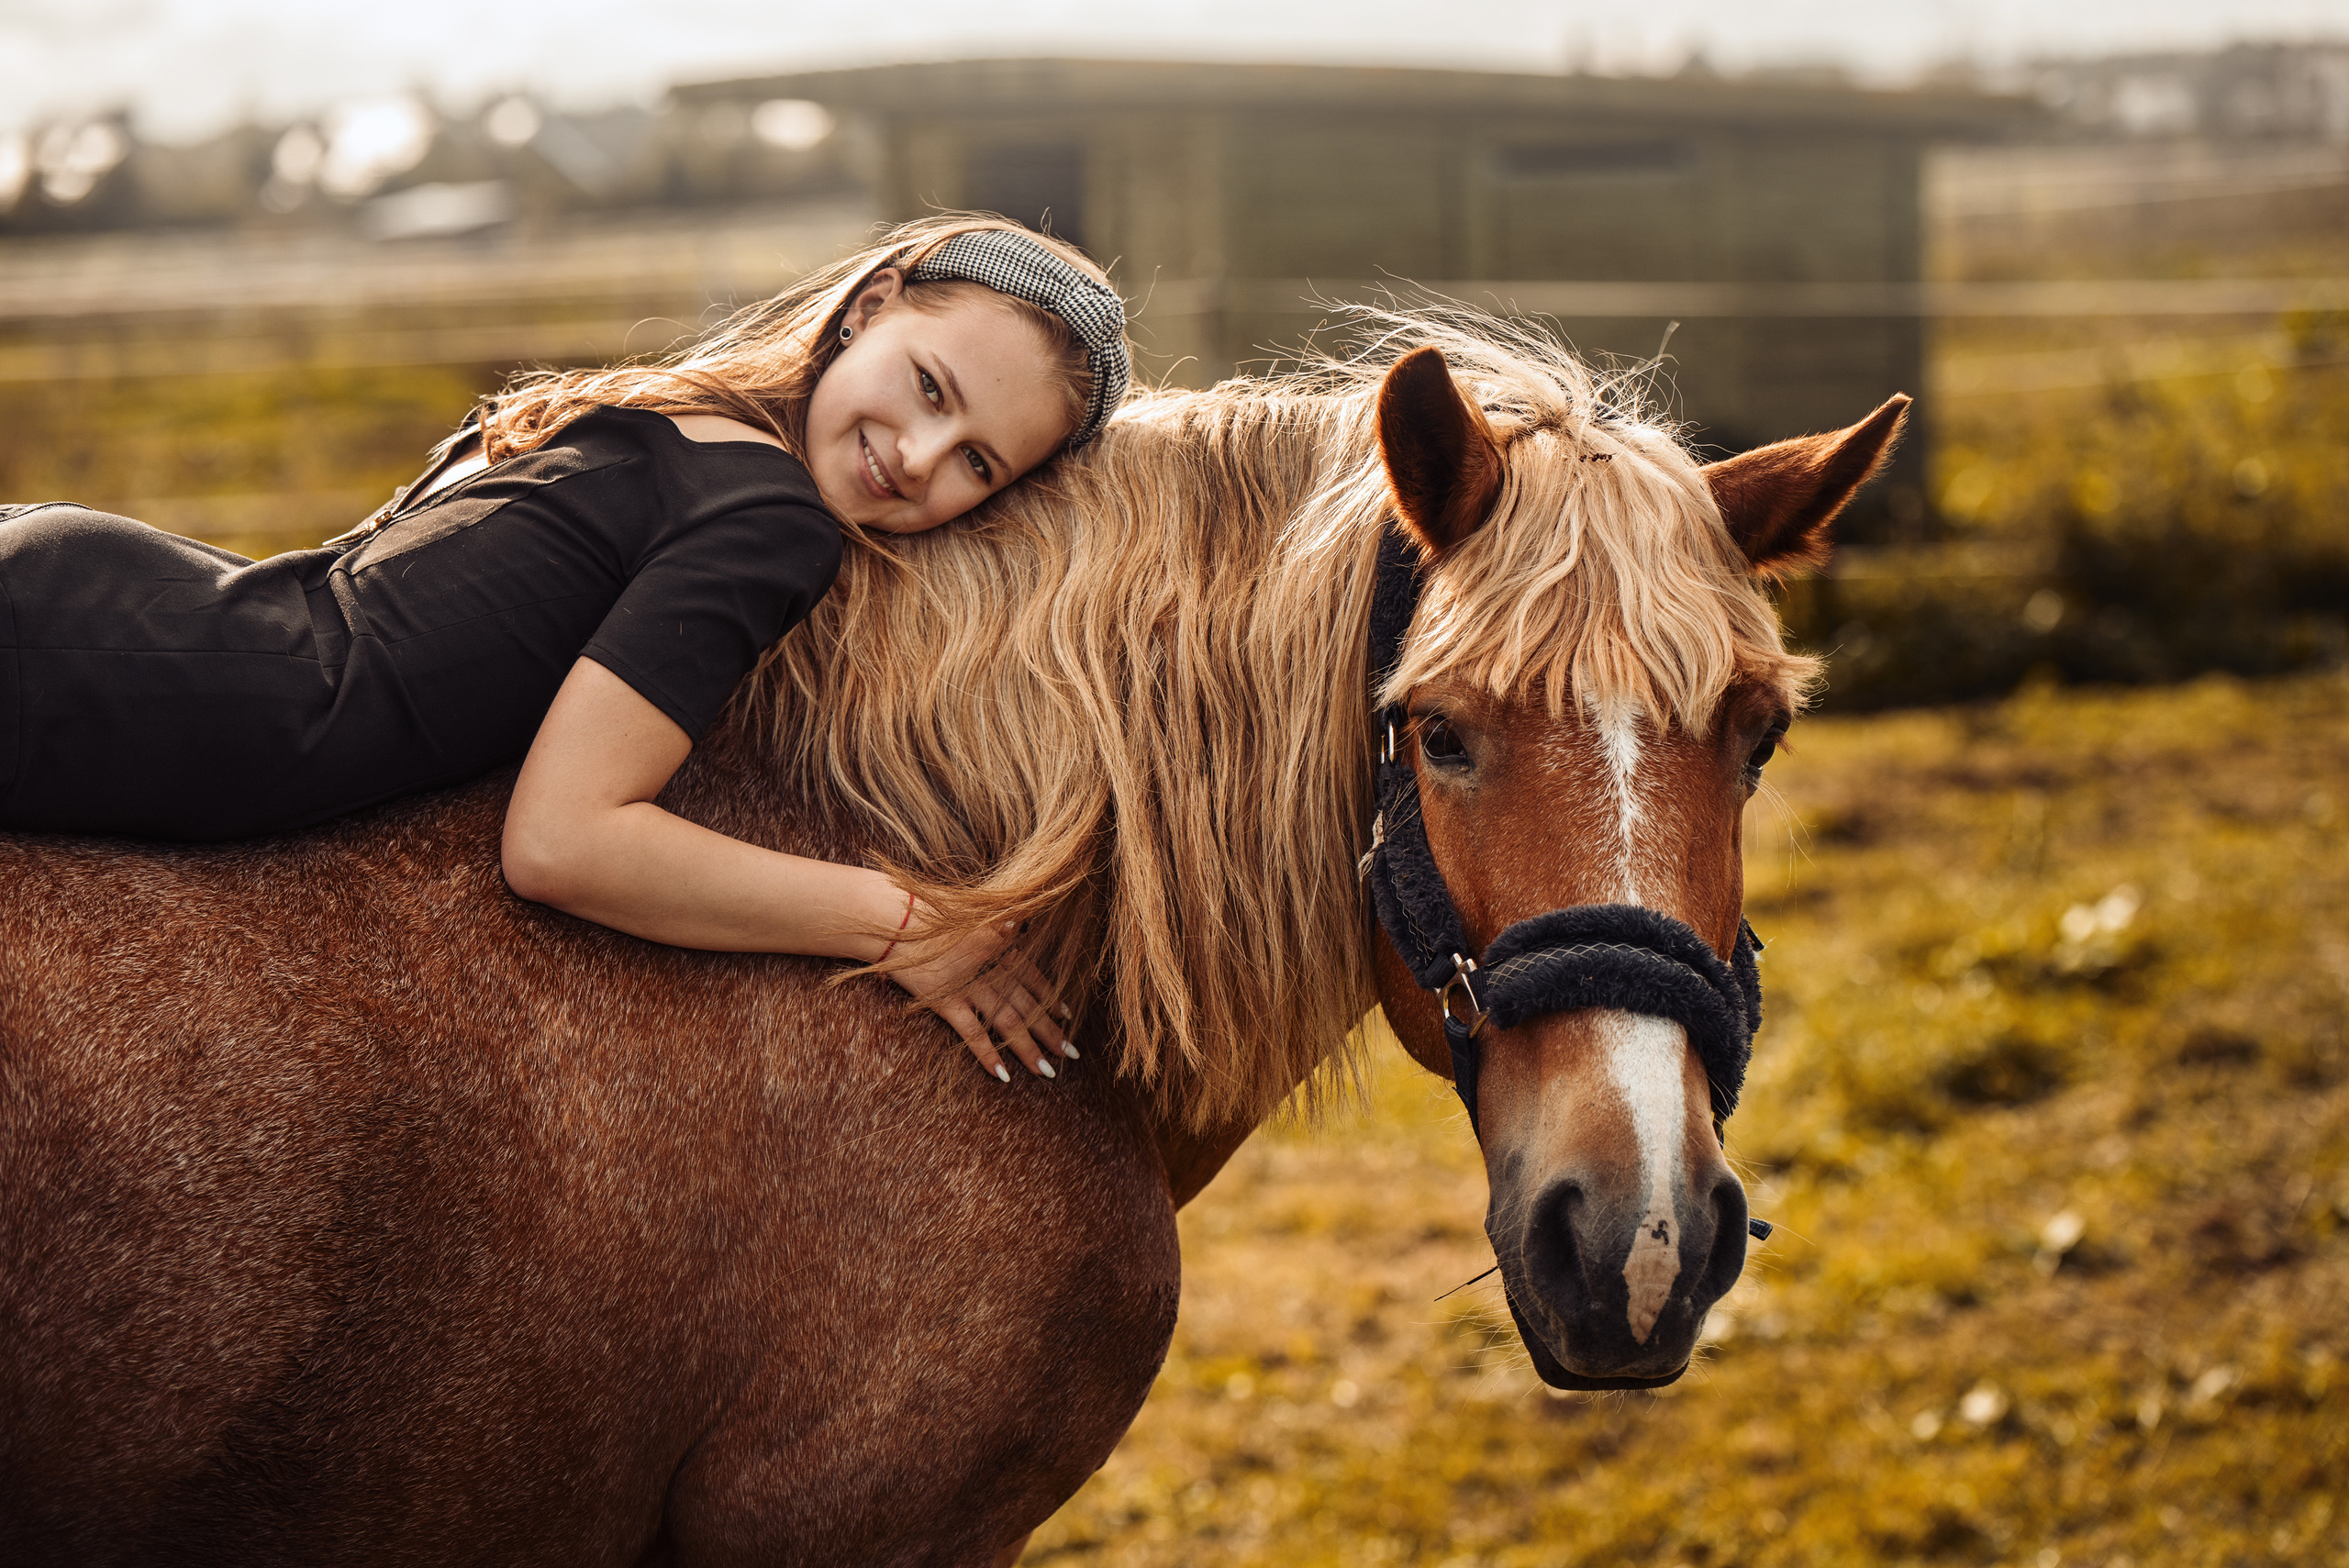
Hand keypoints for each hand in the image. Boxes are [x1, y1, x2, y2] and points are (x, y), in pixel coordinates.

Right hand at [887, 909, 1077, 1081]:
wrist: (897, 919)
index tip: (1067, 1017)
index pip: (1034, 978)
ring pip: (1008, 1023)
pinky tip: (1003, 1075)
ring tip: (1047, 1071)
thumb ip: (997, 922)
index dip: (1051, 999)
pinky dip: (988, 1055)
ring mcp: (972, 988)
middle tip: (1071, 1054)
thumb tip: (1018, 923)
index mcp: (1001, 946)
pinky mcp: (947, 1003)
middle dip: (1051, 1031)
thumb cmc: (931, 912)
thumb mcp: (972, 910)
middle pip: (1028, 1005)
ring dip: (1029, 1049)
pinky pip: (973, 1034)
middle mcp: (993, 969)